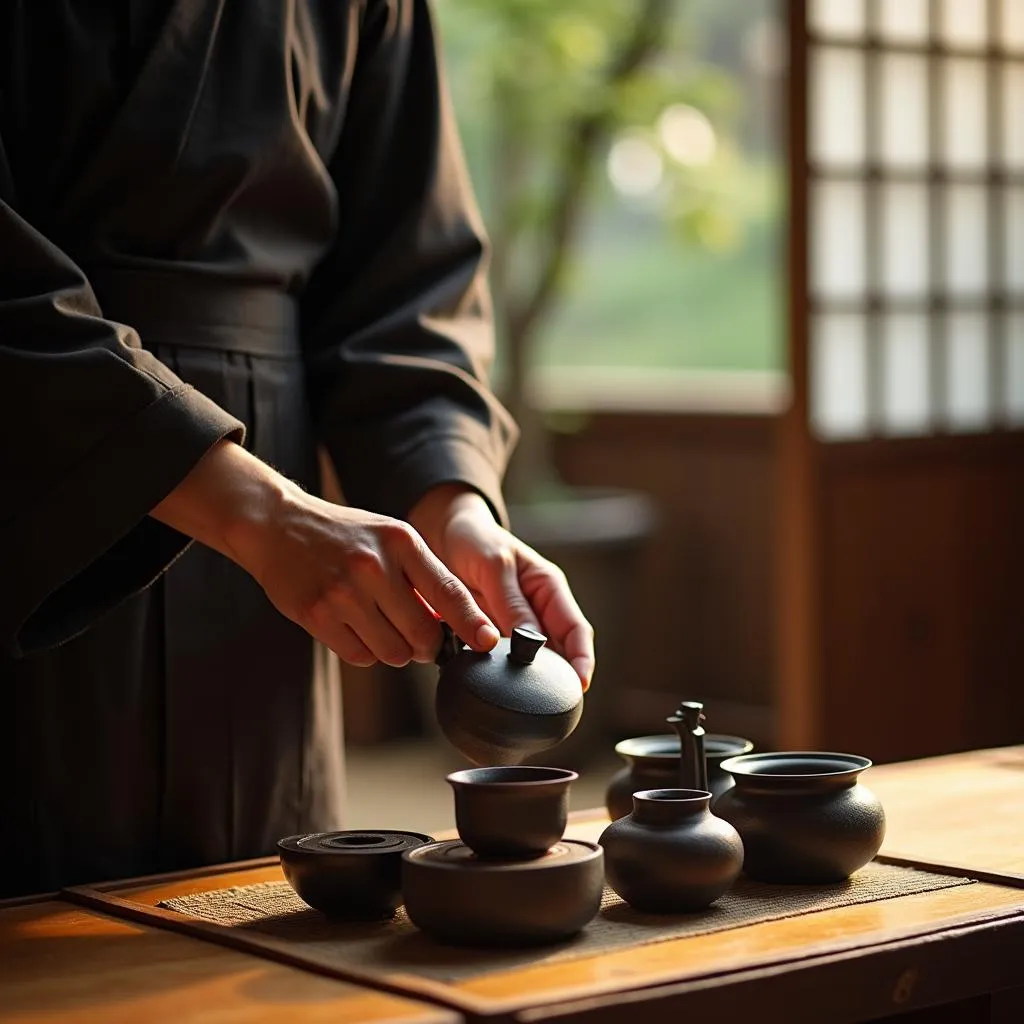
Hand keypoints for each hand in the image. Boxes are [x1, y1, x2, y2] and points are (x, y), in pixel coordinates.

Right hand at [151, 442, 498, 667]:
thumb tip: (459, 623)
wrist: (278, 525)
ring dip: (396, 650)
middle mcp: (373, 566)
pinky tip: (356, 628)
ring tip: (382, 627)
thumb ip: (423, 575)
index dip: (473, 624)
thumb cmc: (344, 535)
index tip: (489, 642)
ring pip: (393, 652)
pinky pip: (360, 656)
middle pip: (423, 635)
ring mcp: (343, 593)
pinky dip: (366, 651)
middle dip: (428, 646)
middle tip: (421, 640)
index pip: (449, 593)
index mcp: (400, 542)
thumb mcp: (390, 537)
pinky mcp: (316, 615)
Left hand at [409, 485, 594, 689]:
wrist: (442, 532)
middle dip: (557, 679)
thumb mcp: (494, 566)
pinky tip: (491, 687)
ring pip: (528, 661)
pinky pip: (498, 661)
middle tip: (549, 706)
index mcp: (549, 589)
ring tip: (522, 702)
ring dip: (526, 679)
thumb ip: (511, 604)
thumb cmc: (475, 539)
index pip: (576, 630)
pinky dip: (497, 674)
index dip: (582, 659)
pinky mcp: (488, 634)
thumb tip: (530, 642)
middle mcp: (536, 610)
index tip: (579, 685)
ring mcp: (513, 625)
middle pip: (557, 653)